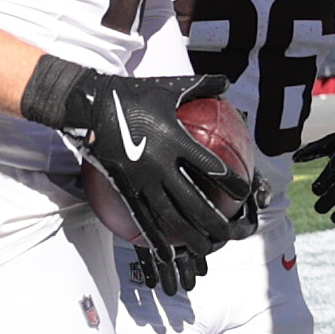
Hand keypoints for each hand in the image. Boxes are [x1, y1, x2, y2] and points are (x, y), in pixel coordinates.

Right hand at [21, 55, 249, 293]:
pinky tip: (168, 254)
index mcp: (176, 140)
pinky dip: (157, 239)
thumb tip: (225, 80)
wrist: (90, 106)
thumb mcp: (169, 86)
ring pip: (172, 218)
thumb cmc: (132, 94)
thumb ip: (200, 85)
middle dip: (217, 223)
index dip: (233, 184)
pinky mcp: (125, 188)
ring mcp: (142, 180)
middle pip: (196, 203)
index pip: (214, 168)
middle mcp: (162, 165)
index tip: (245, 193)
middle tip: (232, 233)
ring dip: (191, 237)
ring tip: (207, 248)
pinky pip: (143, 219)